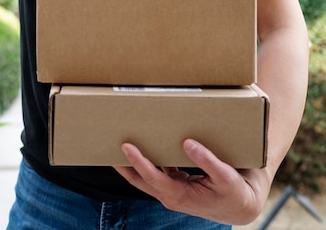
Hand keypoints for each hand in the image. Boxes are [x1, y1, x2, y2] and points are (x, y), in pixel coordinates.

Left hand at [114, 139, 270, 225]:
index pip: (153, 178)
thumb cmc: (233, 191)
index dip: (138, 162)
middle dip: (124, 165)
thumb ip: (207, 160)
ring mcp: (171, 191)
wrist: (241, 205)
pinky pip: (156, 173)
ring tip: (119, 144)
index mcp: (180, 195)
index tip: (126, 146)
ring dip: (131, 164)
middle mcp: (171, 195)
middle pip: (140, 180)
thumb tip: (187, 143)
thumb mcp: (225, 177)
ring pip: (145, 178)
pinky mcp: (175, 185)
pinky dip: (147, 162)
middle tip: (107, 144)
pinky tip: (143, 147)